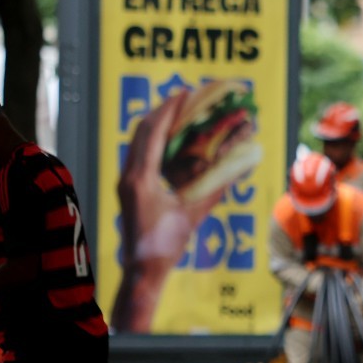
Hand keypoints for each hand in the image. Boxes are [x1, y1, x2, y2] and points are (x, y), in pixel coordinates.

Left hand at [111, 91, 205, 331]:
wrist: (142, 269)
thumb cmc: (166, 246)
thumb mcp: (193, 215)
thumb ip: (214, 189)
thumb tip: (238, 167)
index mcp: (142, 179)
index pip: (153, 133)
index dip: (169, 110)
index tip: (185, 93)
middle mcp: (129, 176)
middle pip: (141, 131)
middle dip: (161, 111)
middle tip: (182, 98)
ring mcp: (125, 181)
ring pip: (137, 142)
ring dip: (156, 125)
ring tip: (176, 114)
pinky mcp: (128, 188)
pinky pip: (138, 155)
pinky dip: (153, 142)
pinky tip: (169, 141)